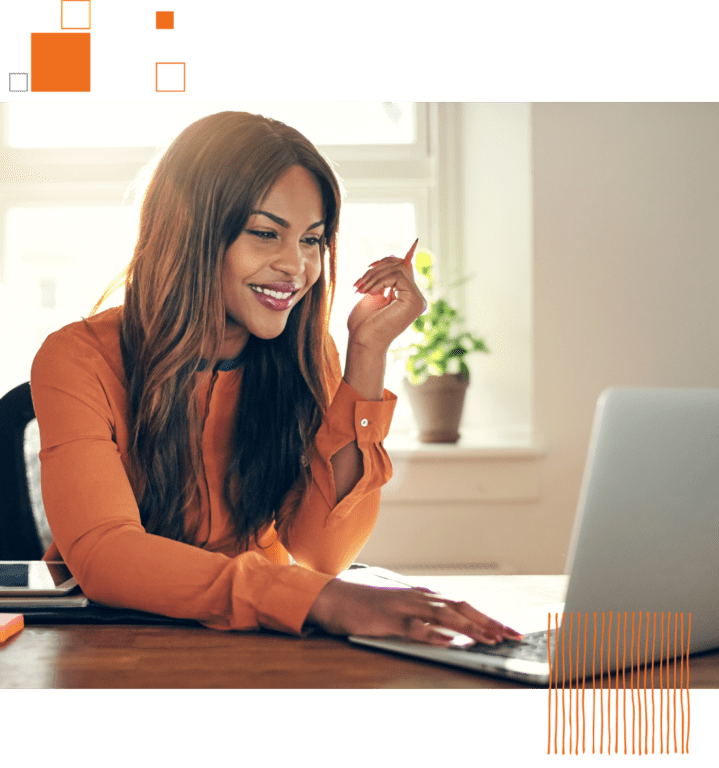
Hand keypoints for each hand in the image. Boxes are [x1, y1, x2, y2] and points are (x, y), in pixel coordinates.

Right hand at [305, 579, 522, 645]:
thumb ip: (422, 616)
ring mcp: (403, 607)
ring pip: (443, 615)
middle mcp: (418, 598)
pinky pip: (413, 627)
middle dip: (488, 621)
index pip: (462, 604)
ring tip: (489, 639)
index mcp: (422, 596)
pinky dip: (432, 634)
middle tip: (511, 635)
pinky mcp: (387, 619)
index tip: (508, 630)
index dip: (486, 617)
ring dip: (468, 627)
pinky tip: (447, 642)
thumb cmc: (366, 606)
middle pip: (460, 606)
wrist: (333, 598)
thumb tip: (448, 631)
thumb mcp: (399, 609)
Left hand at [347, 255, 426, 353]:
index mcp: (407, 297)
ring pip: (398, 268)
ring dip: (374, 275)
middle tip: (359, 283)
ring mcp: (417, 300)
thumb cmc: (364, 324)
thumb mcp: (374, 294)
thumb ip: (384, 278)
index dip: (386, 261)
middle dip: (375, 269)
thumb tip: (394, 256)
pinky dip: (379, 280)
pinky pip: (397, 275)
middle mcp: (416, 298)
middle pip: (400, 265)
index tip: (368, 268)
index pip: (404, 267)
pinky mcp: (413, 300)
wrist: (362, 342)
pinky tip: (370, 293)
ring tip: (360, 289)